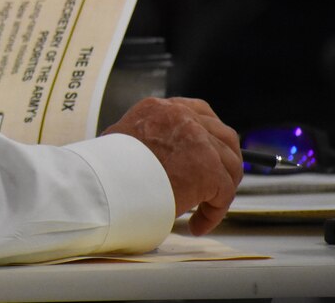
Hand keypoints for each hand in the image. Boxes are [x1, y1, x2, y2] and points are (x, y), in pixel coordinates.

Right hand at [102, 97, 241, 235]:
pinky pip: (223, 194)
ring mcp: (199, 141)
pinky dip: (213, 212)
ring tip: (206, 210)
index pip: (198, 112)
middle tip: (219, 182)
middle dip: (225, 160)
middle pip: (223, 135)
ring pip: (229, 165)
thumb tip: (153, 158)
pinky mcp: (208, 170)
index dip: (210, 134)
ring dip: (222, 190)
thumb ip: (144, 140)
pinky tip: (197, 224)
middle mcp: (183, 118)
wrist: (106, 184)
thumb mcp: (120, 140)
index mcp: (159, 109)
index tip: (211, 151)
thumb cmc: (105, 169)